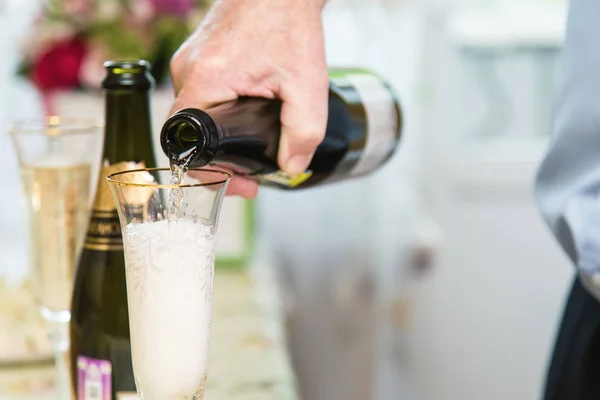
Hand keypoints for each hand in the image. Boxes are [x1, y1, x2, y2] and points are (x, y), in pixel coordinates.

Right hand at [169, 0, 328, 198]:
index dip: (211, 172)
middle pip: (191, 134)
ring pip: (197, 116)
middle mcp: (187, 70)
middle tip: (250, 172)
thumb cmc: (290, 23)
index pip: (186, 144)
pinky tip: (244, 118)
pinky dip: (220, 114)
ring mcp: (190, 61)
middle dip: (221, 160)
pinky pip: (202, 96)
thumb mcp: (307, 85)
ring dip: (221, 137)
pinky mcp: (198, 57)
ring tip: (250, 145)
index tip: (239, 182)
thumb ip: (303, 132)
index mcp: (205, 79)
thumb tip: (291, 168)